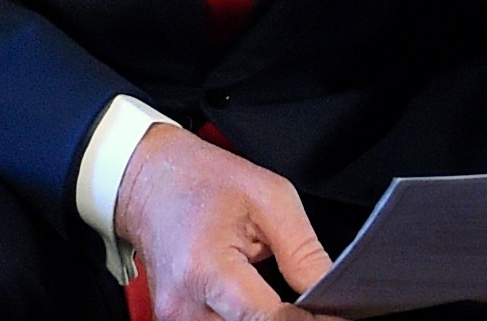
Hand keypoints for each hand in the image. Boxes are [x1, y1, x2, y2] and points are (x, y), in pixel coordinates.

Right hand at [115, 123, 340, 320]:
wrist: (151, 181)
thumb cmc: (205, 181)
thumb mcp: (270, 198)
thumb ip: (303, 252)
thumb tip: (331, 291)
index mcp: (206, 269)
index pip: (268, 318)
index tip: (335, 317)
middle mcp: (184, 304)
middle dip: (290, 319)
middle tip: (315, 303)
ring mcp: (175, 318)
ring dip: (268, 319)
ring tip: (286, 296)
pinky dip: (248, 318)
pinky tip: (263, 302)